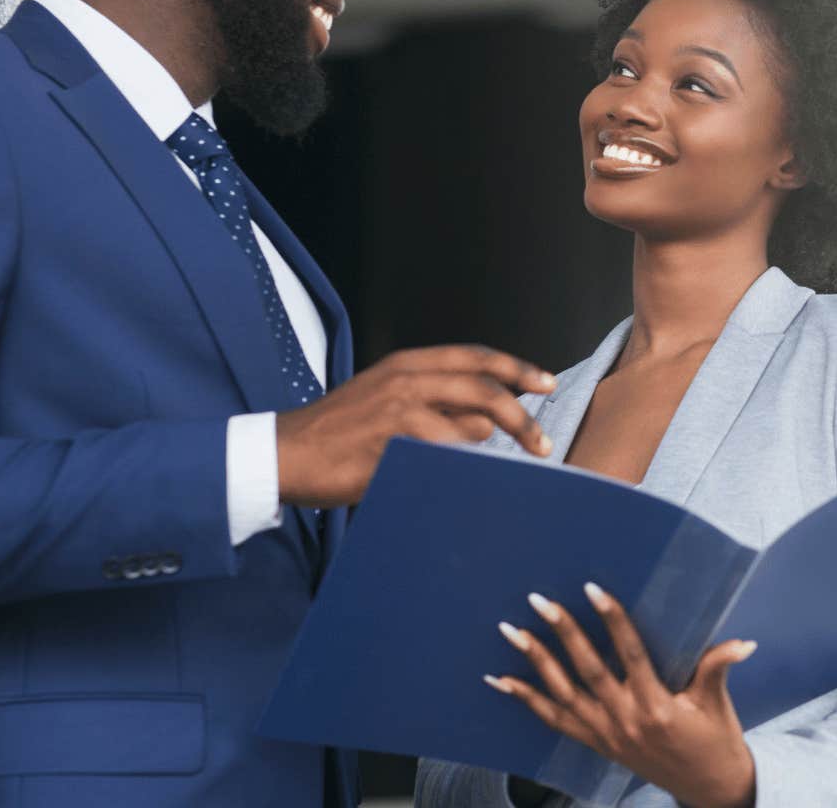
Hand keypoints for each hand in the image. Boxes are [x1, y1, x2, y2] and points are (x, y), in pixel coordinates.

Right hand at [275, 345, 554, 506]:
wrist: (289, 452)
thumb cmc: (341, 430)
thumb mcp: (388, 399)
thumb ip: (436, 403)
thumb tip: (488, 423)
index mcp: (408, 363)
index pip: (476, 357)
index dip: (516, 368)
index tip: (547, 383)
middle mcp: (407, 379)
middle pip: (483, 389)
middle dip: (521, 417)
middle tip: (543, 443)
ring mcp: (399, 411)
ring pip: (468, 426)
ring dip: (488, 451)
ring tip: (489, 471)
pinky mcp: (391, 444)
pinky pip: (443, 457)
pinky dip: (460, 468)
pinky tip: (459, 480)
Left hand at [486, 584, 757, 807]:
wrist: (707, 788)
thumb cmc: (715, 740)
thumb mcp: (718, 704)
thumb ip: (719, 668)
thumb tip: (744, 644)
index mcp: (657, 706)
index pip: (630, 655)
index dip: (612, 621)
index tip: (594, 590)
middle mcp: (626, 720)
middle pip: (588, 670)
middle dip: (562, 633)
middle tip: (540, 601)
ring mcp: (606, 734)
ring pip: (563, 694)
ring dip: (535, 662)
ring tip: (510, 632)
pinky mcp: (596, 744)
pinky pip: (554, 721)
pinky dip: (527, 700)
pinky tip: (502, 681)